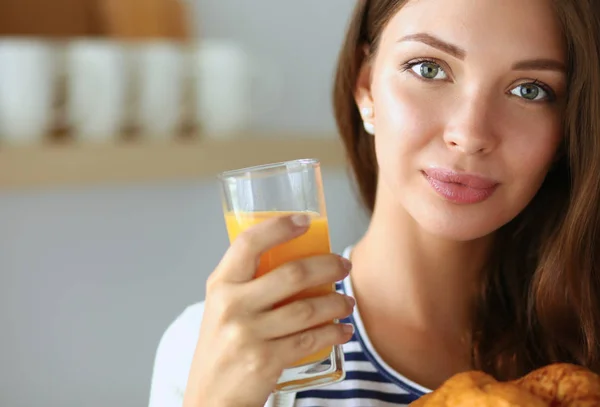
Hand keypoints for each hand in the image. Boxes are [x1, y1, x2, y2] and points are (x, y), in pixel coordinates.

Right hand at [183, 214, 354, 406]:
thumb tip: (295, 255)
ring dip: (336, 302)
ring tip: (347, 302)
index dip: (278, 227)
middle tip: (344, 265)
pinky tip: (342, 331)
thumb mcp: (223, 308)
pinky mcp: (264, 360)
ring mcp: (247, 334)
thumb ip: (248, 283)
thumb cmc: (223, 346)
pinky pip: (310, 340)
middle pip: (291, 274)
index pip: (248, 243)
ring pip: (307, 309)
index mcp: (220, 285)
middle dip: (327, 265)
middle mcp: (230, 305)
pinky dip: (333, 333)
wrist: (211, 397)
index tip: (305, 220)